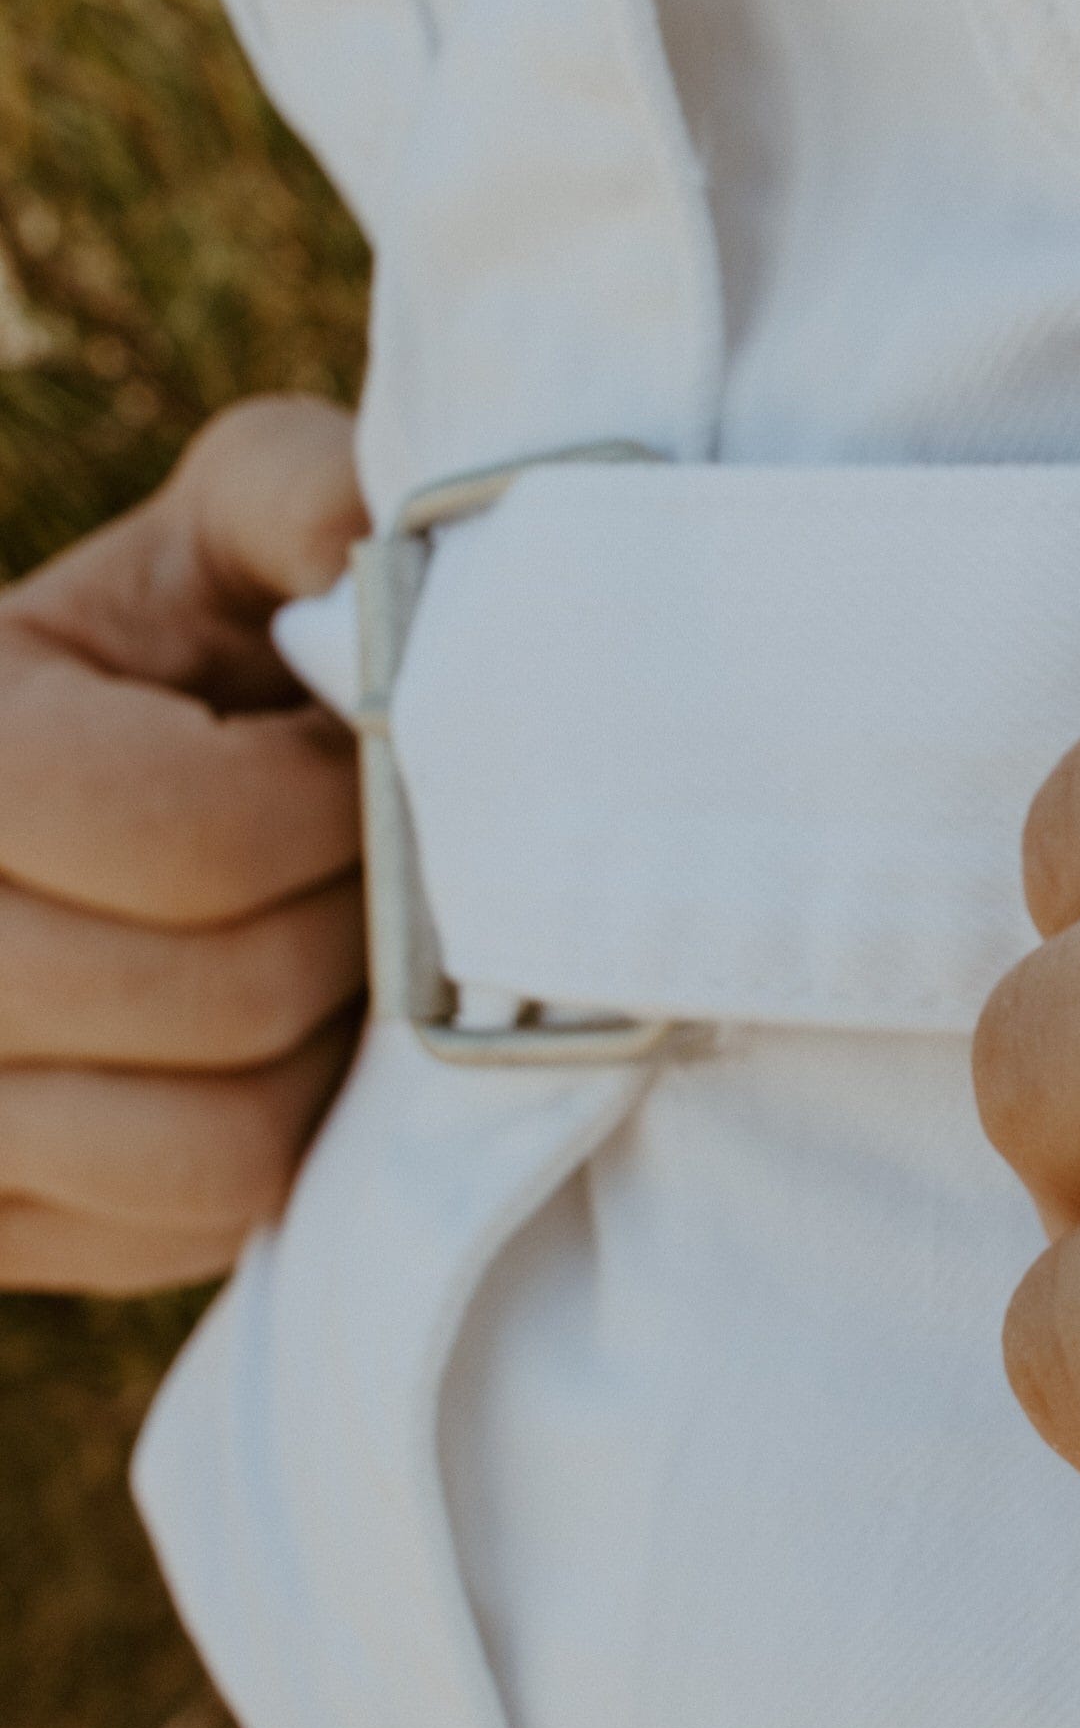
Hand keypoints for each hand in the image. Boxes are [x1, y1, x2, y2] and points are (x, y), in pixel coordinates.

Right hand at [0, 396, 366, 1293]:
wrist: (65, 803)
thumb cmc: (166, 657)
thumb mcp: (212, 541)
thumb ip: (290, 496)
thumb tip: (365, 539)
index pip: (192, 840)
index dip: (327, 807)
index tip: (352, 757)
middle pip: (221, 998)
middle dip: (349, 924)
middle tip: (364, 862)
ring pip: (213, 1148)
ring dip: (318, 1054)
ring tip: (319, 954)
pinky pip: (185, 1231)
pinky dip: (263, 1154)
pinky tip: (259, 1047)